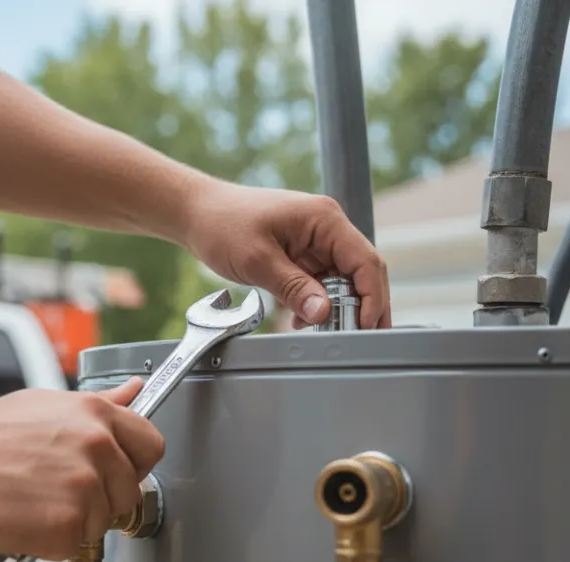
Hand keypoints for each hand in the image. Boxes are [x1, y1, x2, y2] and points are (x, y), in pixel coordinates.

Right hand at [0, 378, 164, 560]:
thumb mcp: (48, 405)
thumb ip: (100, 404)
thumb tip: (135, 391)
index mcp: (97, 415)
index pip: (152, 445)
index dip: (134, 464)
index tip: (114, 472)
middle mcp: (98, 448)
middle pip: (129, 493)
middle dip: (101, 499)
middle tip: (56, 491)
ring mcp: (85, 488)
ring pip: (102, 523)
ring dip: (74, 522)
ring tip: (34, 501)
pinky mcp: (67, 526)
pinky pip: (75, 546)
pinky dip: (51, 542)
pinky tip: (25, 518)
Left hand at [181, 180, 390, 329]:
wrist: (196, 214)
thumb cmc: (223, 224)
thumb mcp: (258, 261)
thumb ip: (294, 288)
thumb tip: (323, 314)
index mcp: (324, 219)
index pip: (366, 261)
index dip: (373, 297)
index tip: (368, 326)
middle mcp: (326, 228)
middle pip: (361, 272)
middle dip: (363, 306)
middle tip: (361, 339)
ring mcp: (315, 241)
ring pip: (342, 280)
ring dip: (338, 307)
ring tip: (328, 333)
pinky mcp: (301, 254)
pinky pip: (321, 282)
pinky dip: (317, 303)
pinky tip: (303, 320)